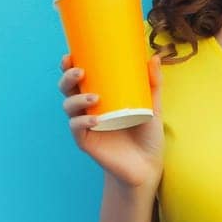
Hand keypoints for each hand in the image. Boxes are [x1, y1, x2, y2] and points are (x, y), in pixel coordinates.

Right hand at [58, 52, 165, 189]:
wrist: (147, 166)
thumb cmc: (147, 135)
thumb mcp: (153, 106)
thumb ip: (153, 84)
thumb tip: (155, 58)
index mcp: (98, 97)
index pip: (78, 78)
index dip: (69, 66)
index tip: (71, 55)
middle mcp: (87, 109)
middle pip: (67, 89)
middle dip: (67, 78)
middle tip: (80, 71)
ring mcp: (85, 125)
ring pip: (69, 107)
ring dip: (77, 99)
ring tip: (94, 97)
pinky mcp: (86, 142)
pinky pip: (77, 129)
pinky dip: (83, 121)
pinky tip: (94, 119)